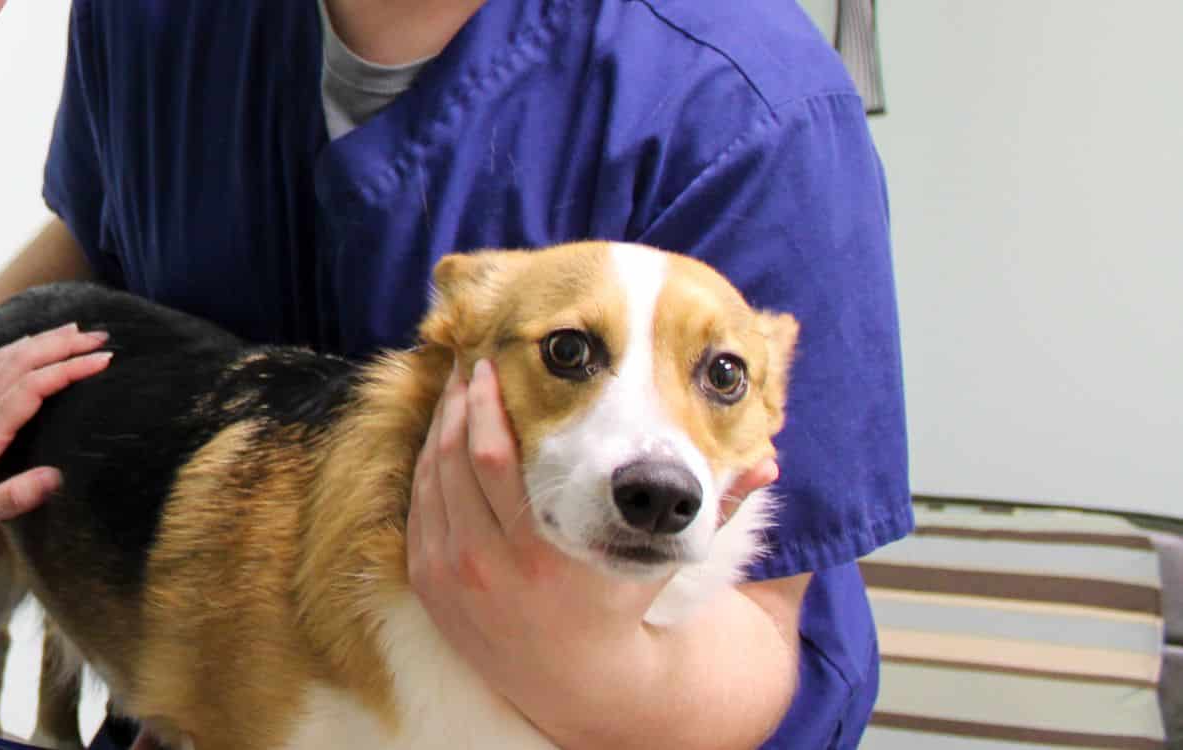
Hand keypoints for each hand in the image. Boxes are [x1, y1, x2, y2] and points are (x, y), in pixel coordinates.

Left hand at [0, 324, 111, 556]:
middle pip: (20, 362)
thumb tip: (56, 477)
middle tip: (100, 335)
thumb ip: (13, 498)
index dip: (67, 370)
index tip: (102, 361)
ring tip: (73, 330)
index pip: (30, 388)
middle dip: (62, 345)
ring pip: (4, 360)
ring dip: (40, 341)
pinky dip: (13, 350)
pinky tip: (26, 345)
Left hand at [405, 359, 778, 717]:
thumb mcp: (663, 560)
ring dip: (438, 427)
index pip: (494, 459)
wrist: (578, 681)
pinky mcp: (427, 582)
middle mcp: (486, 565)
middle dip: (457, 403)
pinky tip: (443, 438)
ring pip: (428, 479)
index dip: (485, 404)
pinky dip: (426, 466)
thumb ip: (713, 508)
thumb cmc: (622, 605)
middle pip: (452, 459)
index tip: (491, 363)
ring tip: (455, 389)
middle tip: (468, 361)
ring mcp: (449, 576)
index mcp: (541, 555)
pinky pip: (417, 507)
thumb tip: (769, 462)